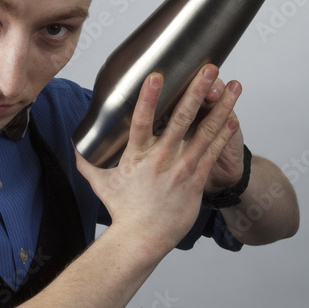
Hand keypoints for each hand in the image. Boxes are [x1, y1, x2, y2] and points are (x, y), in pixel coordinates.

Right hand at [74, 65, 241, 260]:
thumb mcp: (100, 184)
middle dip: (197, 91)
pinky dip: (223, 135)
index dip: (149, 97)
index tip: (156, 75)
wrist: (143, 239)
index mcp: (137, 156)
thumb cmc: (123, 212)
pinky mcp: (196, 181)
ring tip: (232, 86)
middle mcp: (161, 160)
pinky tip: (233, 118)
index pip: (142, 121)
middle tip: (209, 69)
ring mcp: (182, 170)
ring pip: (205, 132)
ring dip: (221, 107)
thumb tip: (75, 148)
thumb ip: (88, 163)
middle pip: (181, 119)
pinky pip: (213, 153)